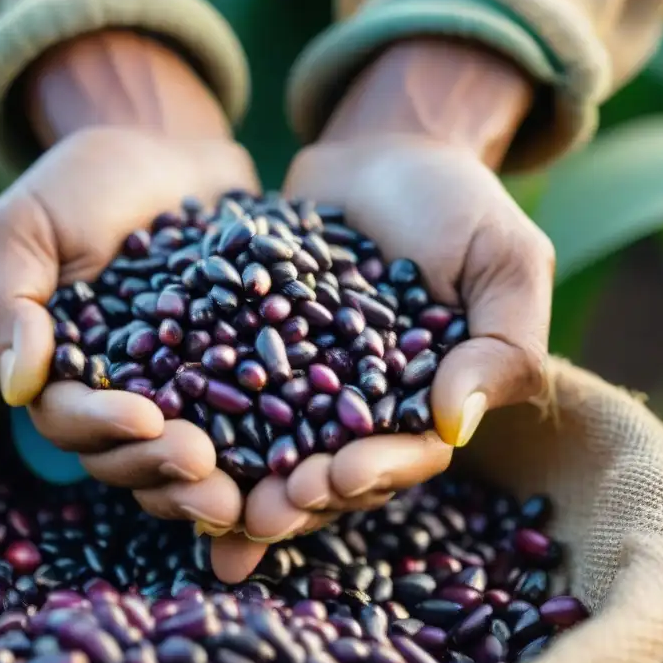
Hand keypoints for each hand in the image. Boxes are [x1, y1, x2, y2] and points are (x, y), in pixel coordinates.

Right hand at [0, 31, 261, 569]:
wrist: (168, 150)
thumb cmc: (83, 184)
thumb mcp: (26, 227)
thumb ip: (8, 301)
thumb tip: (18, 387)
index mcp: (61, 374)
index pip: (68, 420)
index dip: (102, 428)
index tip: (144, 418)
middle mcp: (119, 396)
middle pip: (131, 456)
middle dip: (164, 467)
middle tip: (206, 468)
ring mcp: (184, 392)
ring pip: (189, 457)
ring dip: (214, 482)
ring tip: (249, 492)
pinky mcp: (241, 376)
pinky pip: (255, 421)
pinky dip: (272, 447)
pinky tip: (302, 460)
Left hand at [217, 39, 552, 575]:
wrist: (382, 150)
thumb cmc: (458, 204)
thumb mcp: (503, 262)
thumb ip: (499, 344)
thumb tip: (454, 425)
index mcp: (425, 405)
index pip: (406, 456)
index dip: (373, 474)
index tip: (337, 476)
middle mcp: (358, 410)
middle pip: (327, 471)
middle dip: (294, 498)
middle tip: (259, 512)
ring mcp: (297, 385)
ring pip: (266, 447)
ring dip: (238, 480)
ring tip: (202, 500)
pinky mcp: (244, 350)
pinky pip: (217, 388)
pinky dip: (194, 413)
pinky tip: (159, 430)